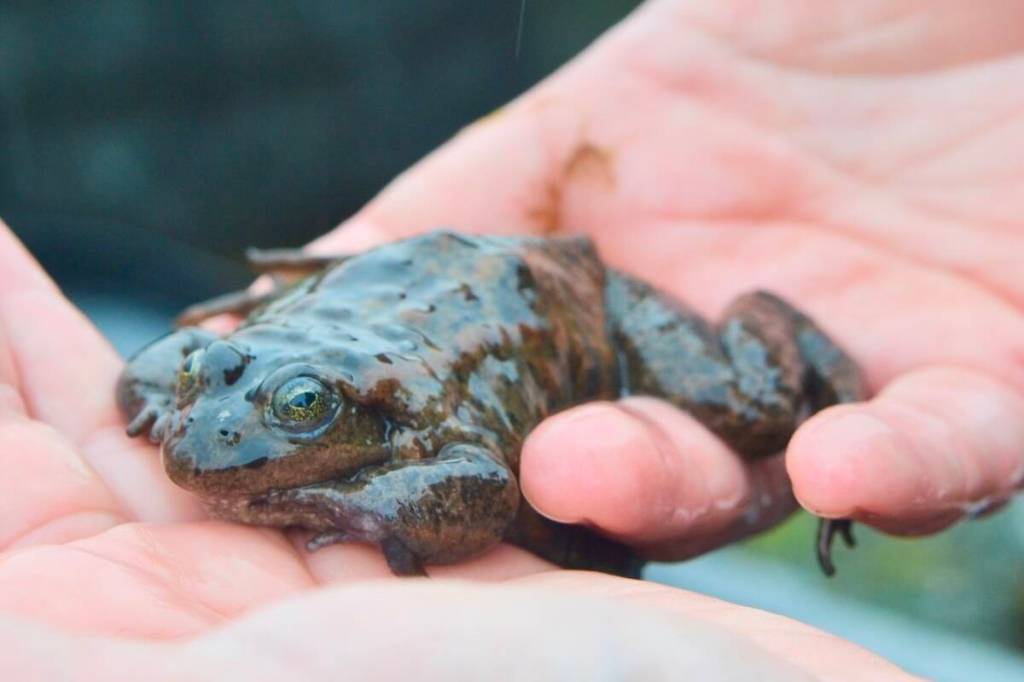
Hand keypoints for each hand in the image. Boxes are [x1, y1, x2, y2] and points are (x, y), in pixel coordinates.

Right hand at [309, 0, 1023, 560]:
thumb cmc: (844, 1)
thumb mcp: (677, 42)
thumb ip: (533, 149)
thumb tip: (346, 245)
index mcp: (636, 227)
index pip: (510, 319)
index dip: (424, 368)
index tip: (337, 407)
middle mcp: (722, 310)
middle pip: (618, 421)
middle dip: (548, 458)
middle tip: (492, 463)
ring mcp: (850, 351)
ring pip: (756, 465)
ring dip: (673, 486)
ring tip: (596, 476)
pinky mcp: (990, 372)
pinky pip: (945, 448)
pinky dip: (895, 469)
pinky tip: (839, 467)